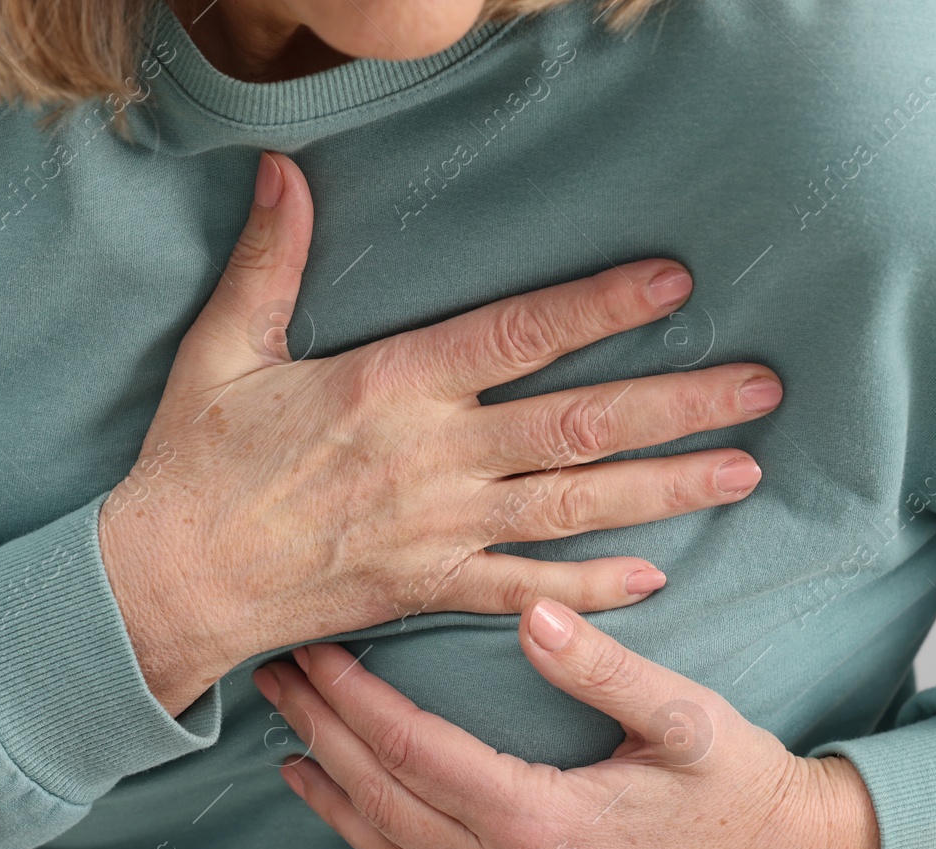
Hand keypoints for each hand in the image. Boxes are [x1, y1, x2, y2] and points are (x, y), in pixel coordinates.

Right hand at [101, 152, 783, 713]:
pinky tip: (657, 576)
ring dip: (667, 488)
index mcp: (392, 384)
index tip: (673, 284)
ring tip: (744, 469)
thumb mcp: (224, 349)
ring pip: (577, 505)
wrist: (174, 580)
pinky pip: (530, 592)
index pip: (519, 335)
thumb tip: (282, 169)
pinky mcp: (432, 588)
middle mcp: (435, 456)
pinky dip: (594, 588)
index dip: (600, 307)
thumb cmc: (196, 463)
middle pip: (580, 424)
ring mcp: (442, 529)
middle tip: (762, 388)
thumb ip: (269, 261)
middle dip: (679, 404)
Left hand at [253, 599, 880, 848]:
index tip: (316, 649)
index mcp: (545, 822)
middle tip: (275, 675)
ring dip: (332, 787)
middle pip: (385, 798)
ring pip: (389, 848)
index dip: (355, 699)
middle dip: (323, 732)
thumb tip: (532, 614)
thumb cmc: (734, 780)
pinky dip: (368, 838)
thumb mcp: (684, 715)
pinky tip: (341, 803)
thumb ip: (603, 667)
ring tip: (286, 732)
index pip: (415, 752)